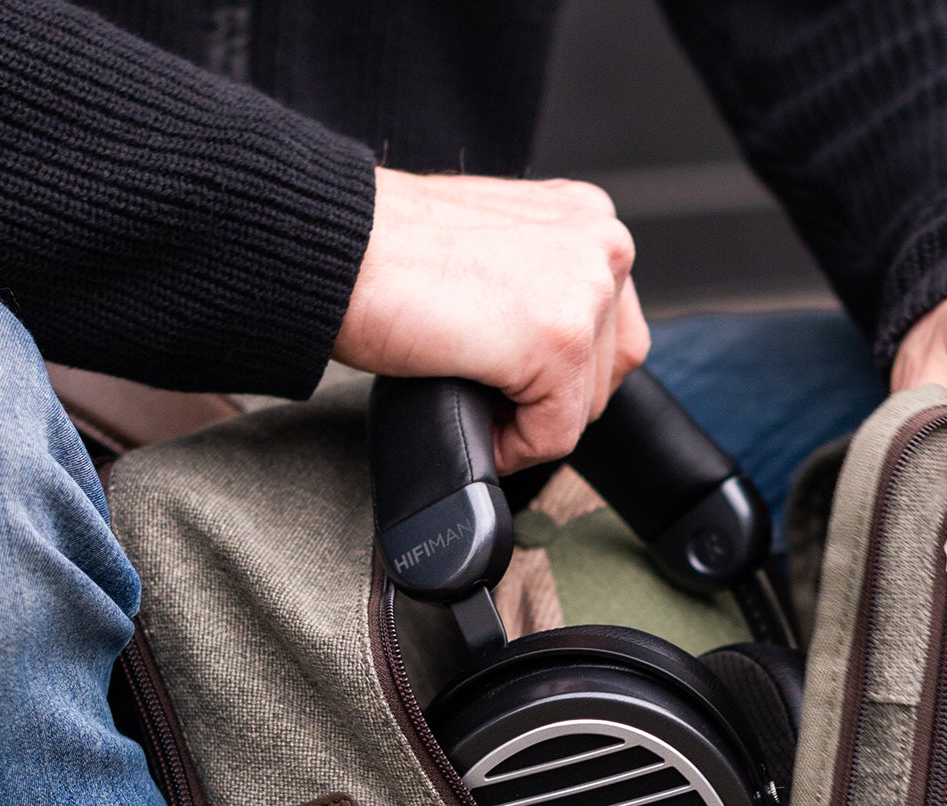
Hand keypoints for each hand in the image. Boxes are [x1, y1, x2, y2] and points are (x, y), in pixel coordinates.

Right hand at [333, 168, 650, 473]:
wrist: (336, 245)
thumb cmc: (387, 252)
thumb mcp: (491, 256)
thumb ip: (537, 289)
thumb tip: (543, 356)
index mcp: (585, 219)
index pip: (610, 330)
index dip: (560, 374)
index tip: (510, 381)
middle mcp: (601, 243)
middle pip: (606, 373)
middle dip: (549, 400)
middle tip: (485, 392)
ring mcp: (587, 290)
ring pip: (582, 407)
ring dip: (526, 421)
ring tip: (471, 393)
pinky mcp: (560, 341)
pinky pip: (553, 436)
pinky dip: (512, 447)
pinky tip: (470, 415)